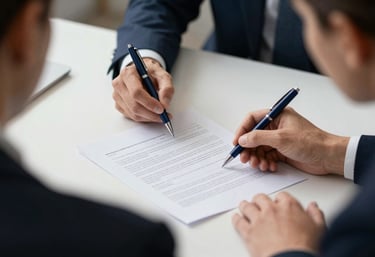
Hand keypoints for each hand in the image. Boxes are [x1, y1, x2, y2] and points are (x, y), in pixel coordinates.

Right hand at [112, 58, 173, 121]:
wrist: (143, 73)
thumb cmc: (152, 74)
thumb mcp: (163, 76)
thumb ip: (167, 88)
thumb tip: (165, 104)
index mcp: (128, 73)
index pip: (136, 92)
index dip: (149, 103)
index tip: (161, 109)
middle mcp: (119, 84)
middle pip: (134, 105)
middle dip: (151, 114)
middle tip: (164, 116)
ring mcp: (117, 95)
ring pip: (133, 113)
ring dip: (148, 117)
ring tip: (160, 115)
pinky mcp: (118, 104)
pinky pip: (131, 116)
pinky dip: (143, 118)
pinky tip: (151, 113)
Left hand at [232, 192, 325, 256]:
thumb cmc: (306, 246)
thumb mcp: (319, 229)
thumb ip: (315, 215)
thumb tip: (313, 206)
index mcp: (289, 206)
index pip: (281, 196)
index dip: (279, 200)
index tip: (278, 203)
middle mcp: (271, 210)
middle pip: (260, 198)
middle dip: (260, 200)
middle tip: (259, 203)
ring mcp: (258, 220)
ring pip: (247, 207)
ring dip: (245, 206)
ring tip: (244, 206)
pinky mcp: (248, 232)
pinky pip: (239, 222)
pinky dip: (236, 219)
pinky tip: (236, 218)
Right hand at [233, 107, 348, 175]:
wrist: (328, 157)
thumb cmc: (311, 142)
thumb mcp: (281, 138)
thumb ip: (259, 137)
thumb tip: (242, 139)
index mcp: (277, 116)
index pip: (252, 119)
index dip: (242, 130)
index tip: (236, 142)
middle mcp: (276, 126)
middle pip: (254, 136)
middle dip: (248, 148)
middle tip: (245, 158)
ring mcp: (279, 139)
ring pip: (259, 148)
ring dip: (256, 157)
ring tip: (259, 165)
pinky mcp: (282, 151)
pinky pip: (267, 156)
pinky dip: (265, 162)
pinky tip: (269, 167)